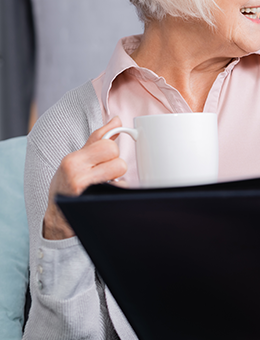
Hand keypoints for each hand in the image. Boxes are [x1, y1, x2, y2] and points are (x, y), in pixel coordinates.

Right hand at [43, 117, 127, 239]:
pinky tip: (104, 194)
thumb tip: (116, 121)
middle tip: (104, 173)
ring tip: (104, 184)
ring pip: (120, 171)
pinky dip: (117, 190)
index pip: (107, 143)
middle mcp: (76, 172)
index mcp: (72, 159)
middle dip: (115, 164)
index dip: (111, 150)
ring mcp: (85, 188)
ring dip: (117, 178)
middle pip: (116, 156)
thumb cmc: (67, 186)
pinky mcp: (94, 200)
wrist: (58, 219)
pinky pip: (120, 188)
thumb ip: (97, 140)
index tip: (107, 155)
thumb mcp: (76, 161)